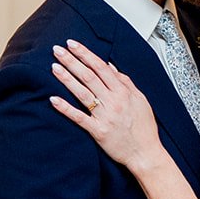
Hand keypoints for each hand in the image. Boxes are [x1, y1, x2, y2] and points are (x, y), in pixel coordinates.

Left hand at [49, 41, 165, 171]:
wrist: (146, 153)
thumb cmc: (144, 129)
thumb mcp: (141, 100)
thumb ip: (126, 82)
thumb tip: (111, 67)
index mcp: (123, 92)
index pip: (101, 67)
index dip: (85, 54)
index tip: (73, 45)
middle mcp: (114, 102)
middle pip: (89, 76)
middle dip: (72, 61)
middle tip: (57, 50)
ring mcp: (105, 116)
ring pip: (82, 93)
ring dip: (67, 79)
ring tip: (54, 67)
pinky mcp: (98, 131)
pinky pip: (79, 118)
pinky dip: (66, 108)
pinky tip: (54, 99)